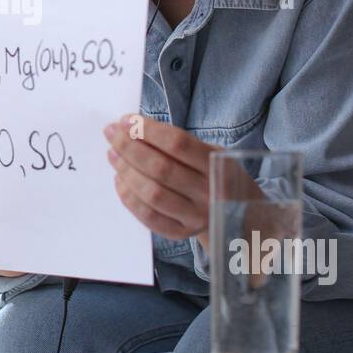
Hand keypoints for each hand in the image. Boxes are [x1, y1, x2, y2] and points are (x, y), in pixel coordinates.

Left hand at [103, 114, 269, 284]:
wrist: (242, 216)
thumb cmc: (217, 175)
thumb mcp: (212, 152)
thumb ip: (179, 142)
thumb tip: (133, 126)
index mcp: (218, 164)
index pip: (177, 143)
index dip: (147, 130)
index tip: (125, 120)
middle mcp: (209, 192)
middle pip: (160, 168)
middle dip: (129, 148)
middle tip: (111, 134)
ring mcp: (195, 216)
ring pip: (152, 194)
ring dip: (126, 171)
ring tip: (112, 155)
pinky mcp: (181, 233)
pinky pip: (148, 217)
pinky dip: (129, 197)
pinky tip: (120, 180)